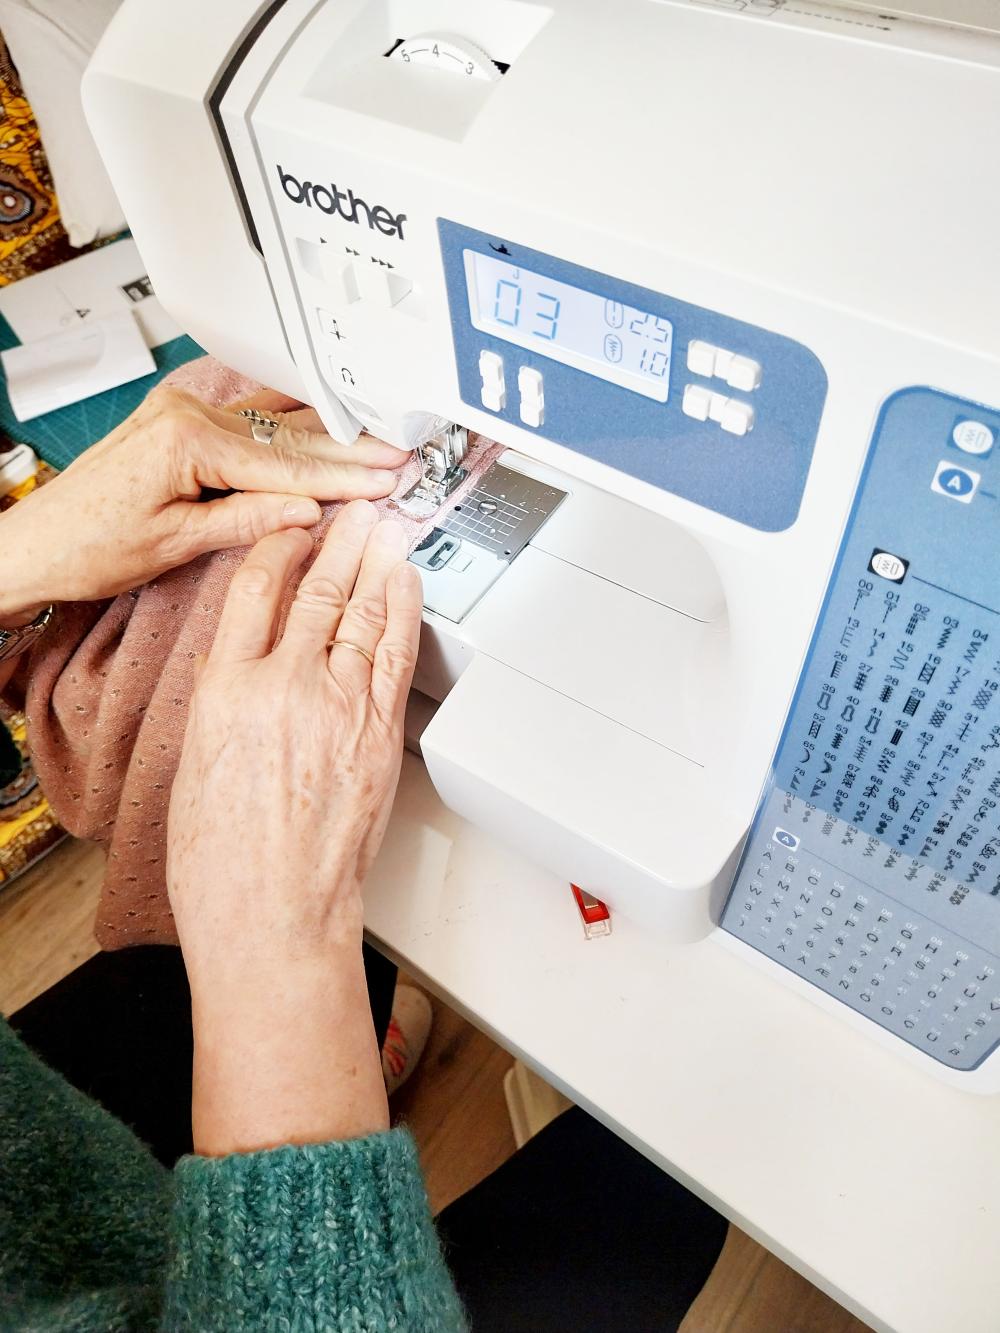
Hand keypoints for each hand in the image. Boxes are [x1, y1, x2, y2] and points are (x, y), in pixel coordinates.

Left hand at [0, 384, 407, 623]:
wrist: (36, 542)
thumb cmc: (89, 545)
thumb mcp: (176, 543)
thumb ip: (247, 520)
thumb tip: (307, 510)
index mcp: (186, 440)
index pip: (285, 465)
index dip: (342, 478)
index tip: (385, 481)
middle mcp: (186, 414)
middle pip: (287, 437)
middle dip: (348, 451)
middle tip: (399, 455)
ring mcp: (182, 412)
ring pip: (273, 424)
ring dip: (327, 436)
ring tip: (376, 441)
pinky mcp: (179, 420)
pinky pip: (248, 420)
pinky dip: (288, 427)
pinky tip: (322, 420)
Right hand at [167, 501, 422, 1153]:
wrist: (273, 916)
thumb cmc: (224, 863)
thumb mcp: (196, 766)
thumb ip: (226, 704)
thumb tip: (249, 671)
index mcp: (223, 691)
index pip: (251, 591)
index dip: (276, 548)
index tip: (289, 528)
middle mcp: (282, 687)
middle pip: (316, 592)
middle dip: (339, 542)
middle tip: (352, 508)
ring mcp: (338, 707)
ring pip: (361, 613)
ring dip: (376, 562)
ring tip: (383, 528)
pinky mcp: (378, 733)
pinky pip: (394, 653)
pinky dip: (403, 609)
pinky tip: (406, 585)